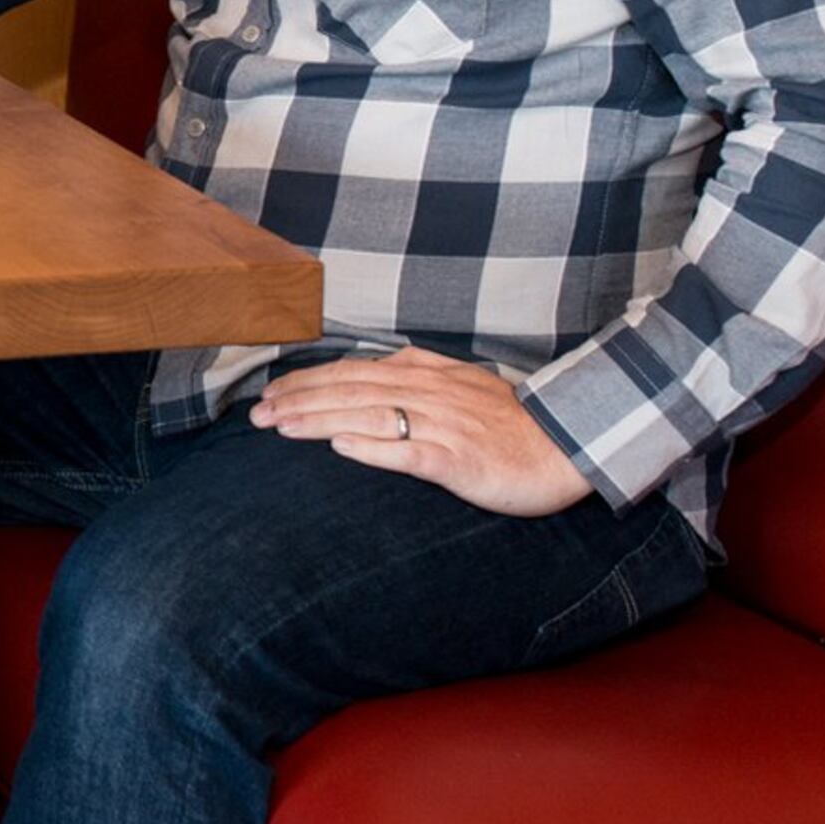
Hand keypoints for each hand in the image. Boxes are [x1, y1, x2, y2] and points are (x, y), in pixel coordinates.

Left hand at [252, 346, 593, 516]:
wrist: (568, 447)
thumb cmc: (512, 424)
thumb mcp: (461, 385)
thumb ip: (419, 373)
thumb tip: (378, 362)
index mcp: (427, 375)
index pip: (353, 372)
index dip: (308, 381)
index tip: (271, 393)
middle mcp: (430, 394)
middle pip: (350, 391)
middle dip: (299, 400)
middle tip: (256, 414)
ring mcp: (444, 426)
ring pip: (369, 417)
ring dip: (319, 420)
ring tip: (279, 428)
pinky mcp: (460, 461)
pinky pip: (410, 452)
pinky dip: (373, 448)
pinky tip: (340, 447)